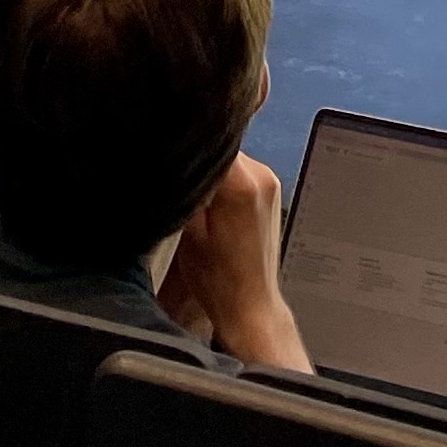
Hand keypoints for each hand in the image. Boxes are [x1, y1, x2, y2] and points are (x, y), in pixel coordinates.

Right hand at [157, 154, 311, 372]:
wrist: (250, 306)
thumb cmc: (217, 280)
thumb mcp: (189, 233)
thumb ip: (187, 189)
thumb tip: (181, 161)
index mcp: (241, 183)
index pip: (211, 140)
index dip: (189, 146)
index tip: (175, 155)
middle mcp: (261, 176)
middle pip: (222, 146)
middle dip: (201, 160)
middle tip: (182, 180)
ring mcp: (270, 184)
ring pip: (233, 159)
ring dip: (215, 171)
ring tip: (199, 199)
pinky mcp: (271, 194)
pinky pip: (243, 173)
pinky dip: (228, 182)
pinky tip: (214, 206)